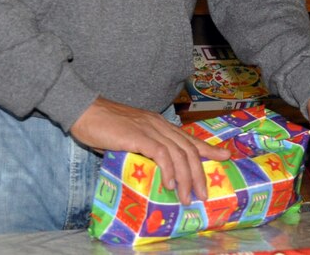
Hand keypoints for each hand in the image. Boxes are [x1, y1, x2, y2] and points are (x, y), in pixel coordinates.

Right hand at [70, 97, 229, 204]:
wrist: (85, 111)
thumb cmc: (103, 126)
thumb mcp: (129, 137)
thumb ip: (143, 148)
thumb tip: (152, 170)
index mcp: (158, 123)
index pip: (188, 138)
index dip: (207, 148)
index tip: (225, 156)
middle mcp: (158, 124)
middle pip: (188, 149)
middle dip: (200, 173)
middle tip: (203, 194)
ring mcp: (149, 128)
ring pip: (178, 154)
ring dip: (186, 178)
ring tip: (187, 197)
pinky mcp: (138, 136)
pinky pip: (161, 154)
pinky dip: (169, 170)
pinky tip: (170, 184)